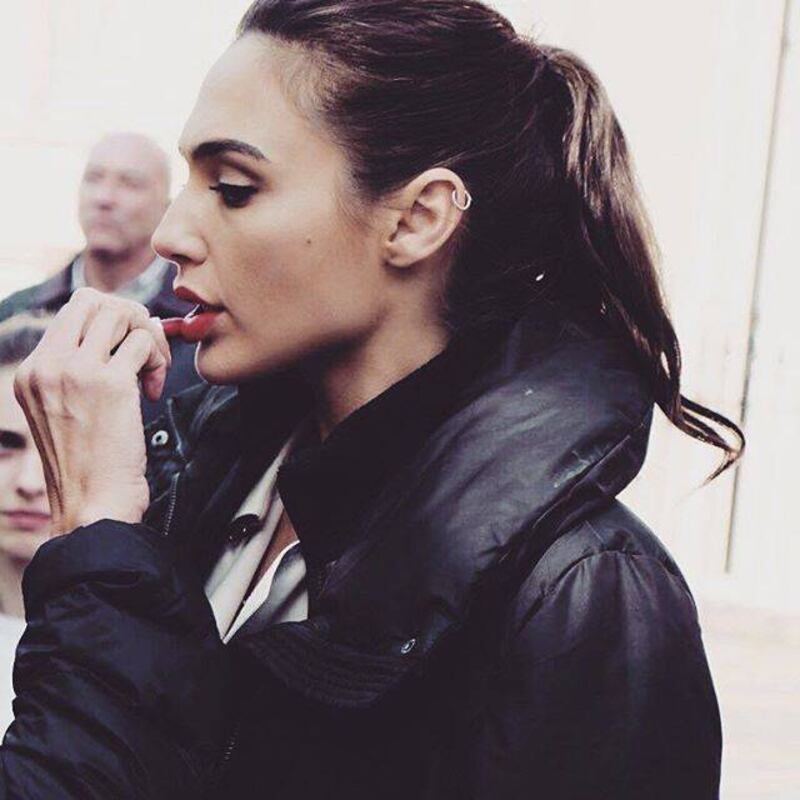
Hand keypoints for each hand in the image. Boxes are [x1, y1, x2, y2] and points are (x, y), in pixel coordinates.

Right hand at [13, 288, 171, 533]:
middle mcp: (48, 366)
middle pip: (95, 300)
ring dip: (149, 338)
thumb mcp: (66, 411)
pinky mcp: (109, 384)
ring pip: (121, 313)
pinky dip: (159, 359)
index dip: (112, 320)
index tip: (129, 349)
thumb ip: (82, 370)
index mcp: (33, 372)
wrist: (93, 505)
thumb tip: (128, 330)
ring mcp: (76, 371)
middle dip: (131, 318)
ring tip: (151, 372)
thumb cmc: (92, 465)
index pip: (74, 311)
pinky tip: (153, 390)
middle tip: (146, 351)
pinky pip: (145, 341)